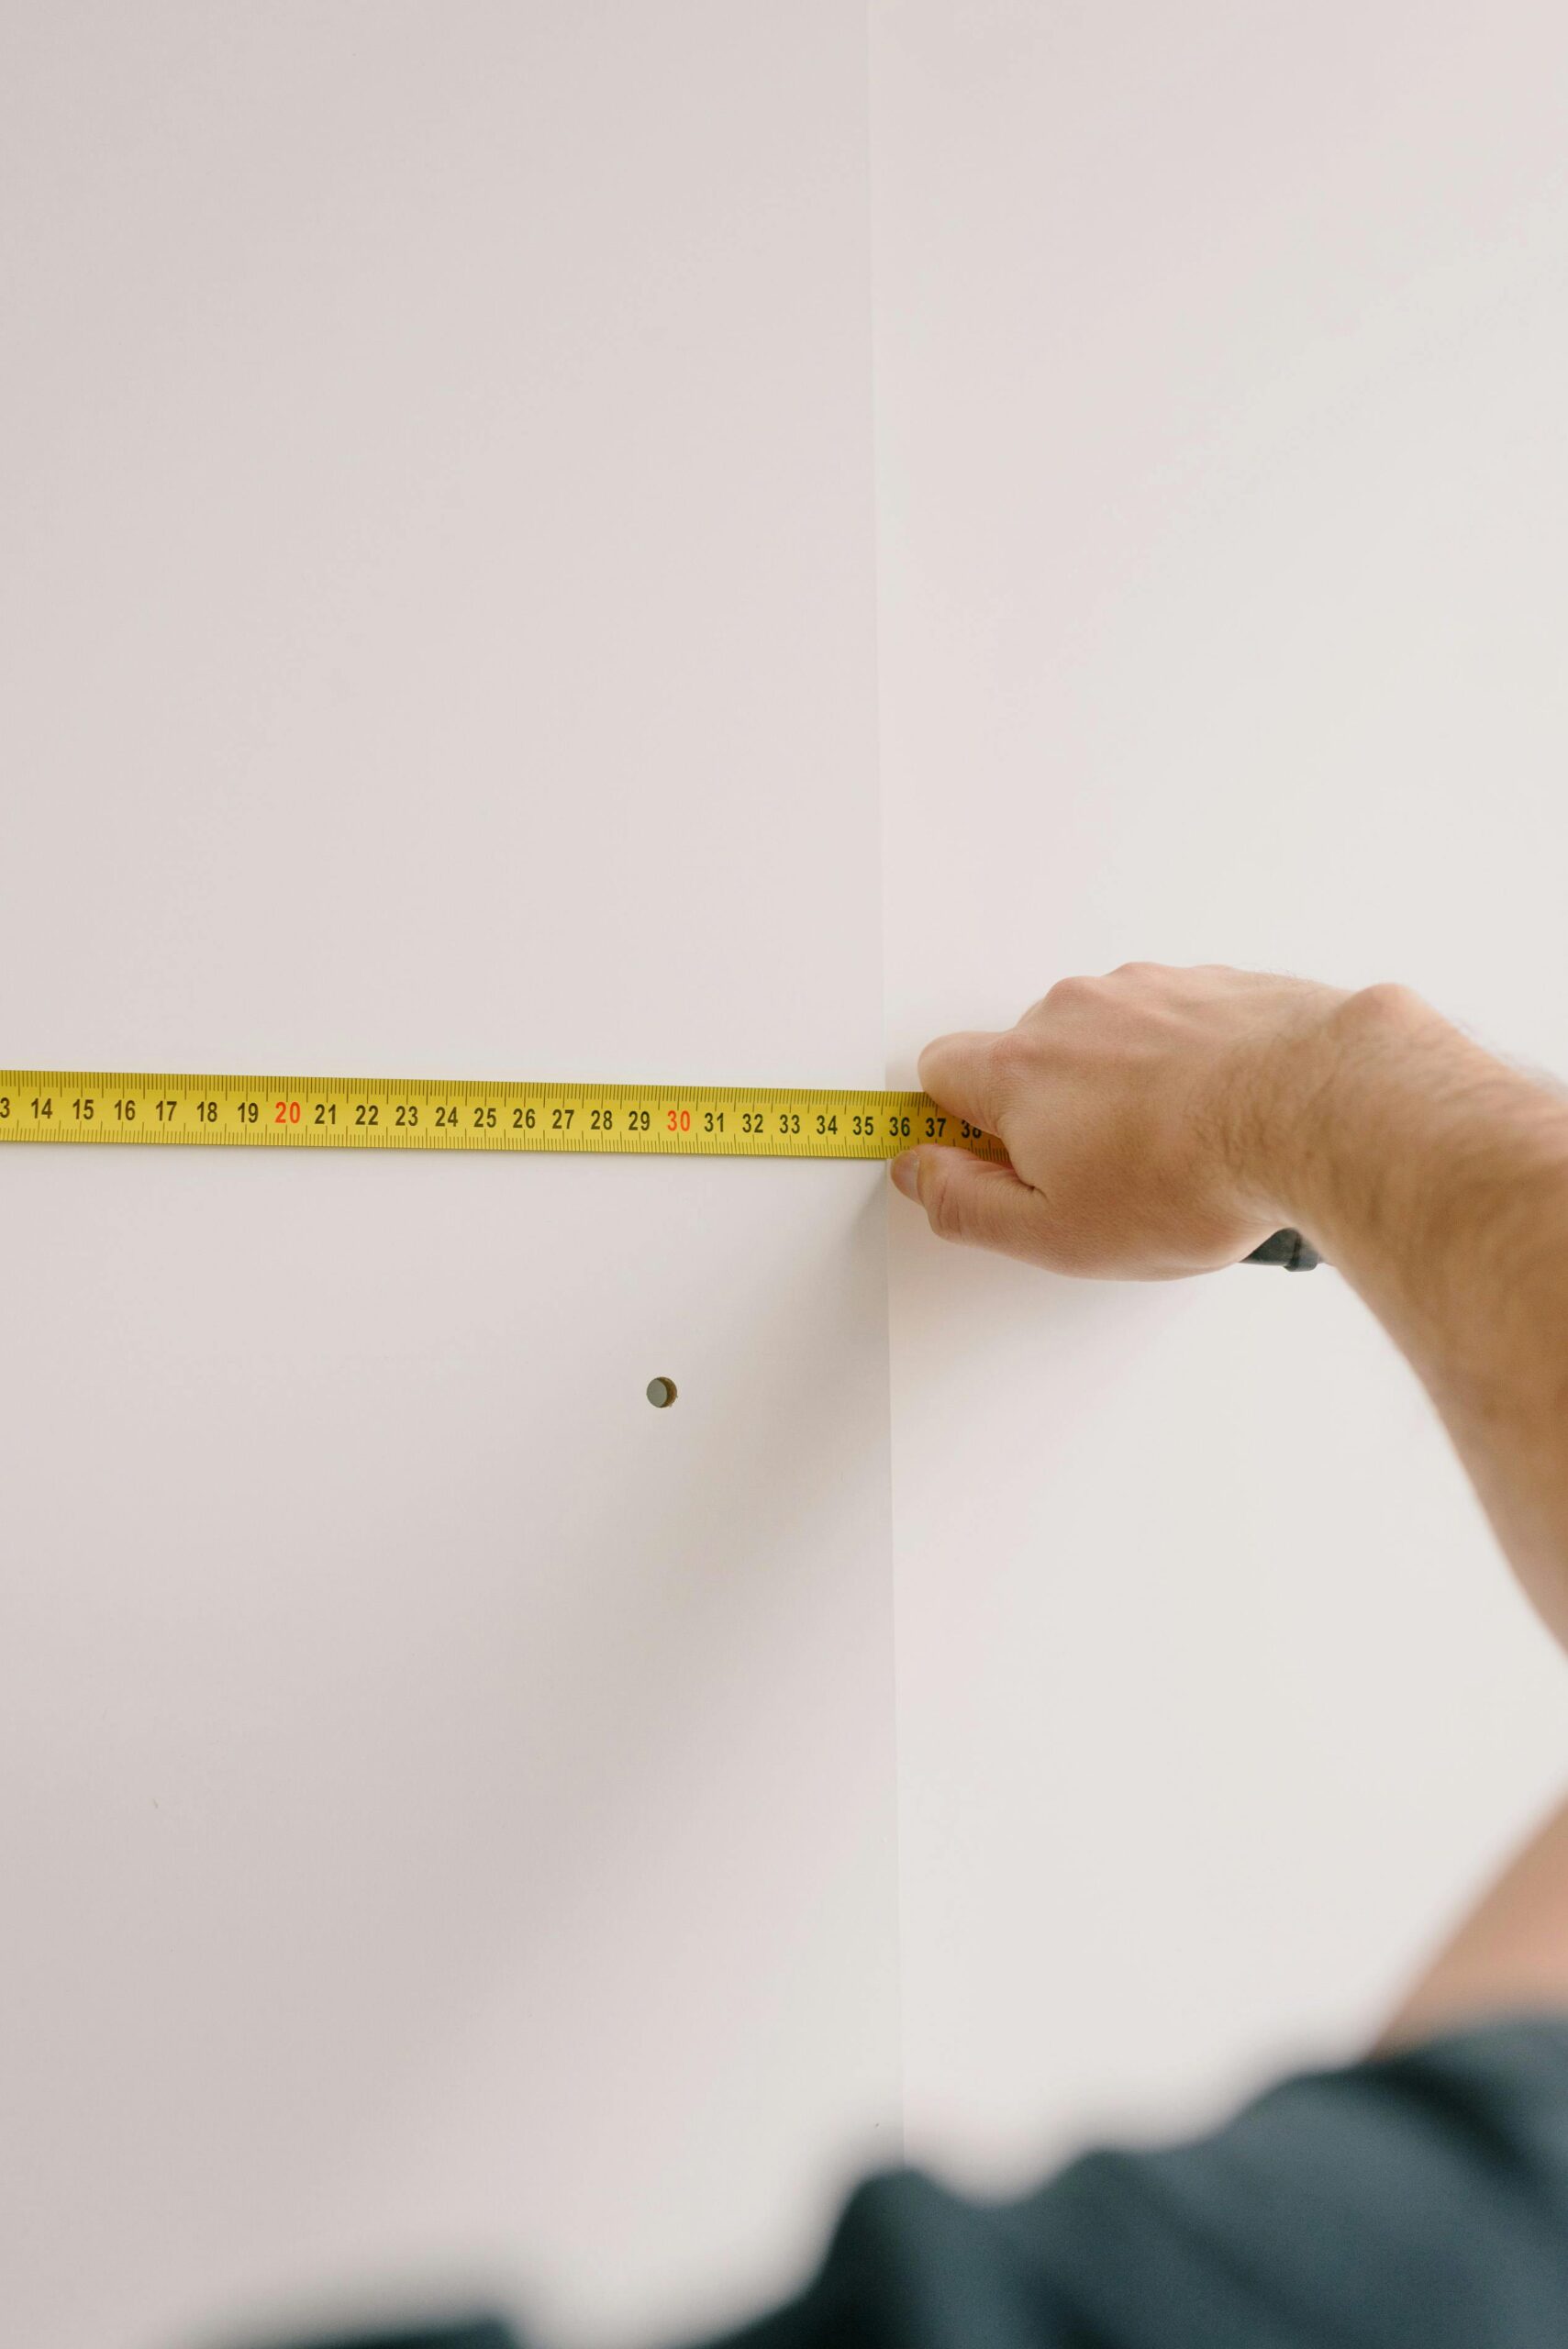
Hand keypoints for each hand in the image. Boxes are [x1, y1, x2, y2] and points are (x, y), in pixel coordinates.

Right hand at [891, 962, 1351, 1277]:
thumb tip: (920, 1177)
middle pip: (1030, 1057)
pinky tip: (1226, 1117)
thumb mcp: (1055, 1233)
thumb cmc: (1196, 1175)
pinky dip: (1192, 1064)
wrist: (1320, 1110)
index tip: (994, 1166)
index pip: (939, 1074)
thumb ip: (964, 1204)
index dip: (959, 1127)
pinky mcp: (1216, 983)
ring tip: (1180, 1151)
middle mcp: (1074, 1011)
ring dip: (1126, 1087)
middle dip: (1053, 1112)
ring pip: (1109, 1039)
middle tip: (1104, 1178)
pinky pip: (1180, 1024)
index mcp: (1019, 1069)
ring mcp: (1149, 990)